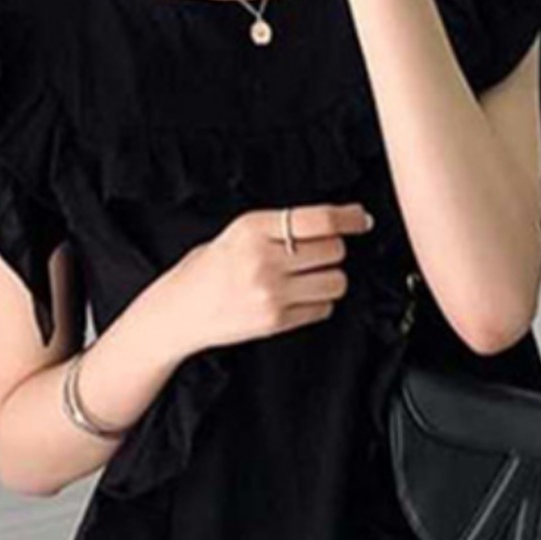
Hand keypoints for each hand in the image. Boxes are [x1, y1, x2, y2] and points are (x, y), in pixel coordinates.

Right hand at [159, 202, 374, 356]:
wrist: (179, 311)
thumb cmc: (207, 270)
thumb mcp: (237, 233)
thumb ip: (280, 227)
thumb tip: (334, 224)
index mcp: (252, 228)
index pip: (319, 220)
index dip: (349, 218)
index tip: (361, 219)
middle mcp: (263, 259)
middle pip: (333, 249)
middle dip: (332, 250)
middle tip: (316, 253)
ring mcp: (271, 292)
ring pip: (336, 281)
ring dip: (330, 278)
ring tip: (306, 278)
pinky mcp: (276, 320)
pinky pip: (324, 308)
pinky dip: (318, 302)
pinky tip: (297, 297)